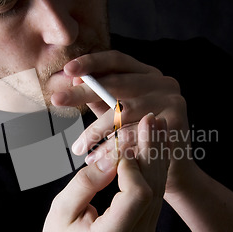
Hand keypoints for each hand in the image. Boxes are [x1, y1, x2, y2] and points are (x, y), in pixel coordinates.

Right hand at [34, 114, 168, 231]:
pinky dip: (151, 174)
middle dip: (151, 152)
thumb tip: (112, 153)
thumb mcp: (61, 210)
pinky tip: (151, 152)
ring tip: (155, 128)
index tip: (119, 143)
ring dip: (156, 159)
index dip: (132, 165)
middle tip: (150, 119)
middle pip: (154, 191)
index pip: (136, 196)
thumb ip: (87, 181)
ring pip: (158, 194)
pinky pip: (154, 201)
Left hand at [51, 50, 191, 194]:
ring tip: (77, 147)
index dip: (92, 62)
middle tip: (57, 99)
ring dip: (95, 130)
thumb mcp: (118, 115)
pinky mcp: (176, 121)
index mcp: (148, 74)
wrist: (172, 171)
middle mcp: (163, 82)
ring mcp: (172, 99)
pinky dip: (113, 147)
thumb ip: (99, 97)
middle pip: (117, 82)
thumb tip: (74, 79)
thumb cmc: (140, 141)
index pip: (117, 60)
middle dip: (83, 92)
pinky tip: (96, 158)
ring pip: (123, 110)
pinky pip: (136, 133)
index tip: (67, 69)